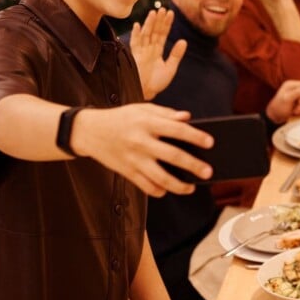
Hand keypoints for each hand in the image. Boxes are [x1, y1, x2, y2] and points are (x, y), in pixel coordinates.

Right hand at [73, 104, 212, 196]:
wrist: (89, 131)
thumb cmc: (121, 118)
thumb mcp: (142, 109)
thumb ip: (166, 113)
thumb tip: (188, 118)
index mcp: (147, 123)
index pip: (177, 130)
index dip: (195, 136)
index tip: (210, 143)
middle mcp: (141, 142)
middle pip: (172, 156)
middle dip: (193, 165)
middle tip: (208, 172)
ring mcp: (133, 159)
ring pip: (159, 177)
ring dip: (178, 185)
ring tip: (191, 188)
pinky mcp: (125, 171)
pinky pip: (144, 186)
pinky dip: (158, 190)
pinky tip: (167, 190)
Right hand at [131, 9, 186, 99]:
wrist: (146, 93)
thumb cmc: (157, 82)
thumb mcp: (170, 68)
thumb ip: (176, 55)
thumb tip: (183, 40)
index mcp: (157, 51)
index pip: (163, 34)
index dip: (167, 24)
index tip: (170, 13)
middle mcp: (149, 49)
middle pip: (154, 31)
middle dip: (158, 20)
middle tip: (163, 8)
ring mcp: (141, 52)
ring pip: (146, 34)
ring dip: (149, 23)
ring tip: (153, 12)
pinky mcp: (135, 57)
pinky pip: (135, 43)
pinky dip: (136, 35)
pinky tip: (138, 25)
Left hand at [266, 80, 299, 123]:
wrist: (275, 117)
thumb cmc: (279, 108)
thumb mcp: (287, 99)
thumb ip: (297, 92)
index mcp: (291, 84)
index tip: (299, 103)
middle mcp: (295, 87)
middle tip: (297, 109)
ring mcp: (298, 94)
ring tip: (295, 111)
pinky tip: (297, 111)